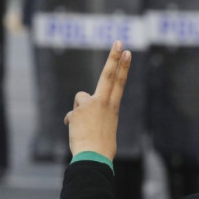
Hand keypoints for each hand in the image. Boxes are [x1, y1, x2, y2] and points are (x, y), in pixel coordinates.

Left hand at [63, 41, 131, 159]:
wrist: (94, 156)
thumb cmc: (102, 148)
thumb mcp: (106, 128)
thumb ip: (97, 116)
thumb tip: (80, 114)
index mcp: (113, 107)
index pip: (119, 82)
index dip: (123, 66)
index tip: (126, 53)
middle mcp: (104, 102)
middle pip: (108, 75)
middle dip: (114, 58)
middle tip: (118, 42)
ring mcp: (91, 105)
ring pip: (80, 99)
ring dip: (79, 111)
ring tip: (84, 127)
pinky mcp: (78, 110)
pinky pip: (71, 115)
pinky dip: (72, 123)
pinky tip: (76, 133)